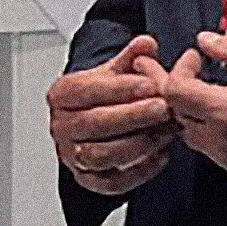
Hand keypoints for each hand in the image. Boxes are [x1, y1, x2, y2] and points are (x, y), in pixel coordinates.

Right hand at [48, 35, 176, 195]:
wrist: (91, 120)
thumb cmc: (101, 95)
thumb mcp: (114, 70)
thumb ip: (132, 56)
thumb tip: (147, 43)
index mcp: (62, 95)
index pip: (86, 91)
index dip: (119, 88)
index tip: (149, 84)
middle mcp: (62, 126)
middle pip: (93, 124)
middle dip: (132, 116)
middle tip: (162, 108)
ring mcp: (72, 155)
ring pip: (101, 155)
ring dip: (137, 144)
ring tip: (164, 131)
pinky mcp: (87, 179)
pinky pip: (111, 182)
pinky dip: (137, 172)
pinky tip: (159, 156)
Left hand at [163, 32, 226, 185]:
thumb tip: (205, 41)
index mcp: (225, 111)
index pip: (174, 91)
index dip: (180, 68)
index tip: (197, 58)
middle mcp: (220, 140)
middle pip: (177, 113)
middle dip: (183, 89)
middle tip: (199, 72)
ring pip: (191, 134)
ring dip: (195, 111)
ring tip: (216, 93)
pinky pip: (210, 148)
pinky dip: (211, 129)